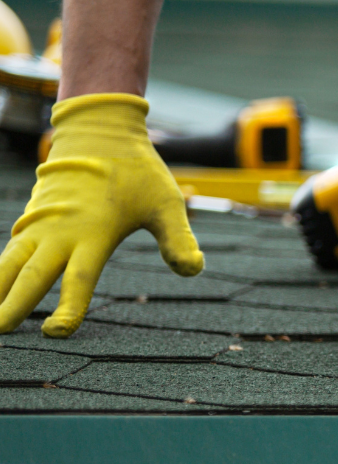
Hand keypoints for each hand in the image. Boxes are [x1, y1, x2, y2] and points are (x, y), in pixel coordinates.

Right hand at [0, 93, 202, 336]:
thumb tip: (194, 270)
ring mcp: (42, 225)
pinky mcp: (32, 219)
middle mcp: (61, 231)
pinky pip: (10, 249)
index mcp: (94, 232)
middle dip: (15, 304)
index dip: (68, 307)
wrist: (99, 131)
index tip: (57, 332)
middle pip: (34, 274)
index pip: (79, 279)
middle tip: (2, 331)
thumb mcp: (167, 202)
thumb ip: (178, 238)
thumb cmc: (137, 170)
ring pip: (12, 261)